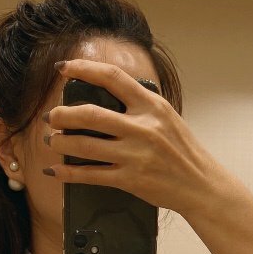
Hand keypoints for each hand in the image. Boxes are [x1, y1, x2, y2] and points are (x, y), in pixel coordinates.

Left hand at [42, 57, 227, 216]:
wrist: (201, 185)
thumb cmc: (183, 151)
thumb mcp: (167, 117)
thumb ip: (140, 105)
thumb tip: (106, 96)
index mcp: (151, 105)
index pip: (112, 78)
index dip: (83, 69)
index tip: (63, 68)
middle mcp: (142, 128)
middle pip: (90, 114)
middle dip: (63, 114)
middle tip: (52, 116)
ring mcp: (135, 155)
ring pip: (85, 146)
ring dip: (61, 143)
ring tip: (52, 141)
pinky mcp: (130, 180)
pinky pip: (91, 175)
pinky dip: (69, 174)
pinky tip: (56, 172)